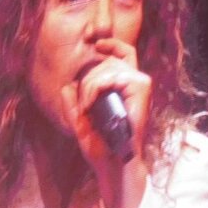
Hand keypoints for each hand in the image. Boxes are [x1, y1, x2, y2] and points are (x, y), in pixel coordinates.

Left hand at [63, 38, 149, 207]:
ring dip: (89, 87)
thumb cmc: (101, 148)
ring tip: (86, 108)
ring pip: (108, 69)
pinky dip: (96, 88)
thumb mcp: (80, 124)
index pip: (124, 55)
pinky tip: (90, 105)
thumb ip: (73, 105)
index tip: (96, 43)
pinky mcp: (141, 89)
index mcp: (125, 90)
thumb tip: (66, 86)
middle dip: (88, 80)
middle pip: (108, 62)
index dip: (112, 45)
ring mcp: (140, 85)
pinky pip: (112, 76)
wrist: (113, 164)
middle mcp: (135, 84)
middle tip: (83, 105)